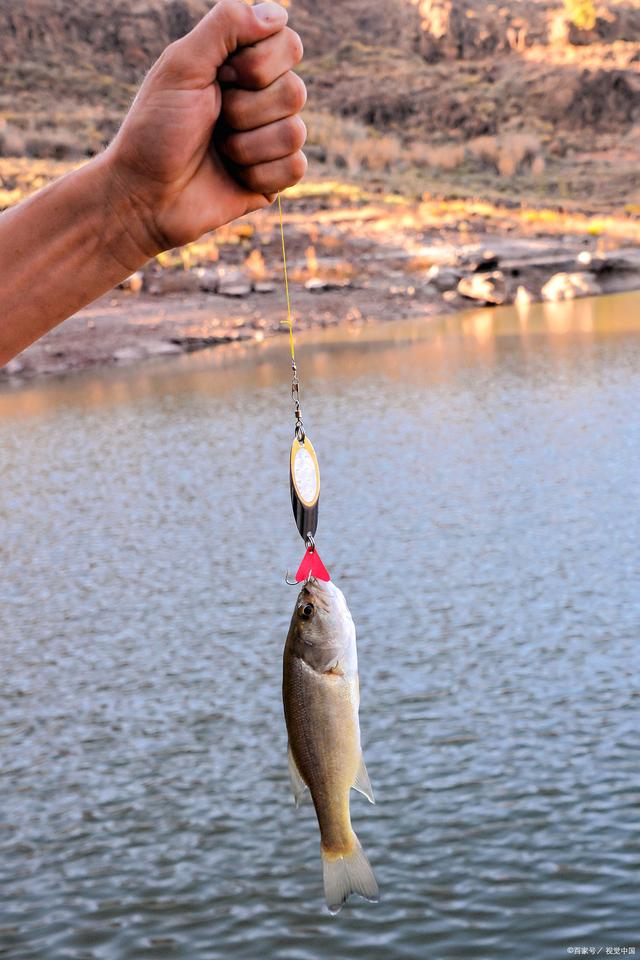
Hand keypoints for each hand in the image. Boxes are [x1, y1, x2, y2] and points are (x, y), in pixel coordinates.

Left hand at [104, 0, 306, 256]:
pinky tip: (234, 176)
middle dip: (245, 110)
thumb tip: (277, 14)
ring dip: (247, 146)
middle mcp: (261, 98)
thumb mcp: (181, 66)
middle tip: (214, 121)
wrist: (145, 195)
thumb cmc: (155, 130)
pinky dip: (259, 174)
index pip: (288, 44)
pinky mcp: (274, 178)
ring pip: (295, 132)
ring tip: (219, 151)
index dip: (258, 65)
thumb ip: (225, 27)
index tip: (221, 77)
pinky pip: (295, 167)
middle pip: (295, 91)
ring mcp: (270, 139)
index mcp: (240, 65)